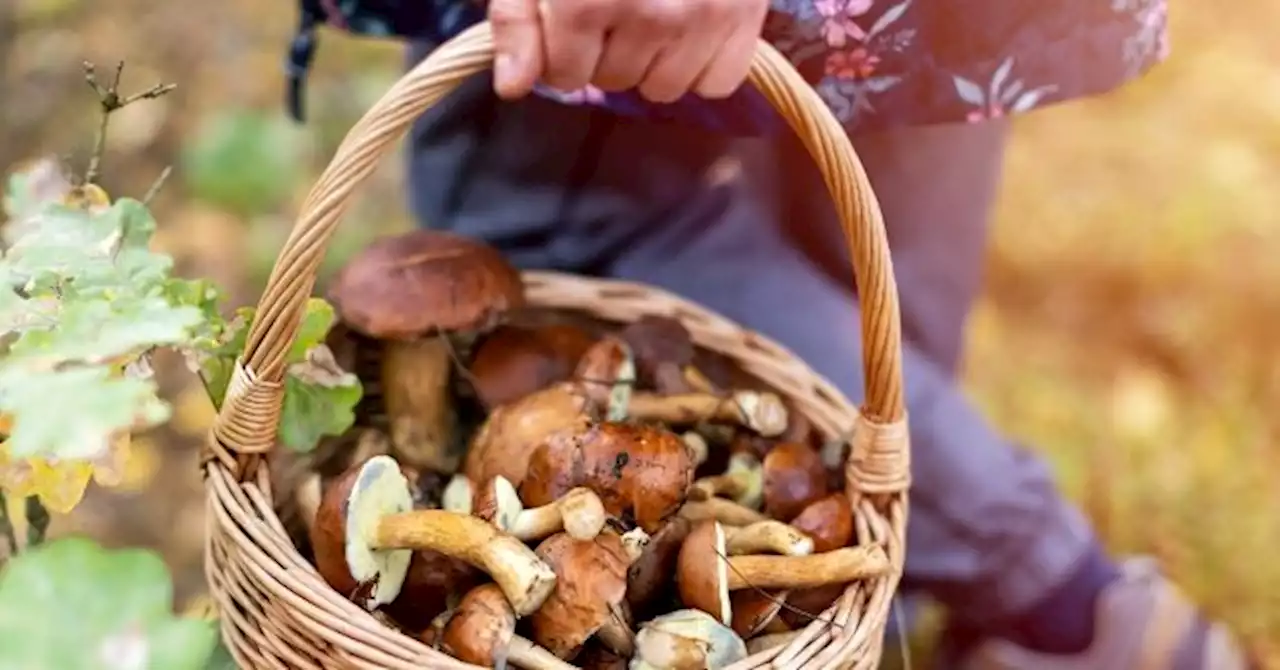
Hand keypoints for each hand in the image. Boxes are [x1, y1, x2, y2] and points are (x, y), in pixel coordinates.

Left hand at [488, 0, 768, 102]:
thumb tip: (514, 85)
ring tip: (653, 12)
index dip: (559, 52)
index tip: (568, 21)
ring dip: (652, 62)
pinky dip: (702, 66)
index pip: (565, 76)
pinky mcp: (744, 18)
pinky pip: (717, 83)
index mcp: (590, 0)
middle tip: (614, 4)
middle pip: (612, 82)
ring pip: (663, 90)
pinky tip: (690, 30)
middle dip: (605, 51)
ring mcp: (703, 19)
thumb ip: (518, 17)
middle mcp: (650, 15)